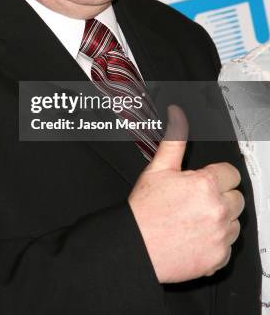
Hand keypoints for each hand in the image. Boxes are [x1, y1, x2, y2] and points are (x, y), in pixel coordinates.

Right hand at [128, 104, 244, 282]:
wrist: (136, 247)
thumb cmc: (145, 211)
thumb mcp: (158, 168)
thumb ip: (174, 139)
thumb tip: (177, 114)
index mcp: (205, 185)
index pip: (231, 174)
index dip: (216, 176)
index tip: (204, 182)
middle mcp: (217, 210)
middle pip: (237, 198)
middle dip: (220, 197)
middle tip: (196, 201)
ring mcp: (220, 235)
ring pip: (235, 222)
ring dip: (220, 220)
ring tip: (194, 219)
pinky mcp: (219, 257)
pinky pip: (228, 246)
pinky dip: (216, 243)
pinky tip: (195, 237)